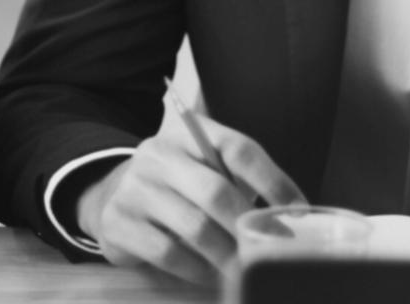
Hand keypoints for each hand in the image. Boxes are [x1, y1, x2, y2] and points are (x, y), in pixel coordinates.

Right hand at [75, 116, 305, 285]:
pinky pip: (169, 253)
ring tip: (245, 270)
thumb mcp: (201, 168)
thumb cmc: (176, 187)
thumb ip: (238, 181)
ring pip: (195, 227)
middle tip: (271, 252)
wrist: (110, 195)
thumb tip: (294, 217)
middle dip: (250, 227)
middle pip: (216, 191)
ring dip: (228, 256)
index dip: (274, 182)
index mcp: (186, 134)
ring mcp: (133, 188)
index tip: (299, 213)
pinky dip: (198, 270)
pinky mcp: (118, 222)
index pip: (238, 149)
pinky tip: (210, 274)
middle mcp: (156, 154)